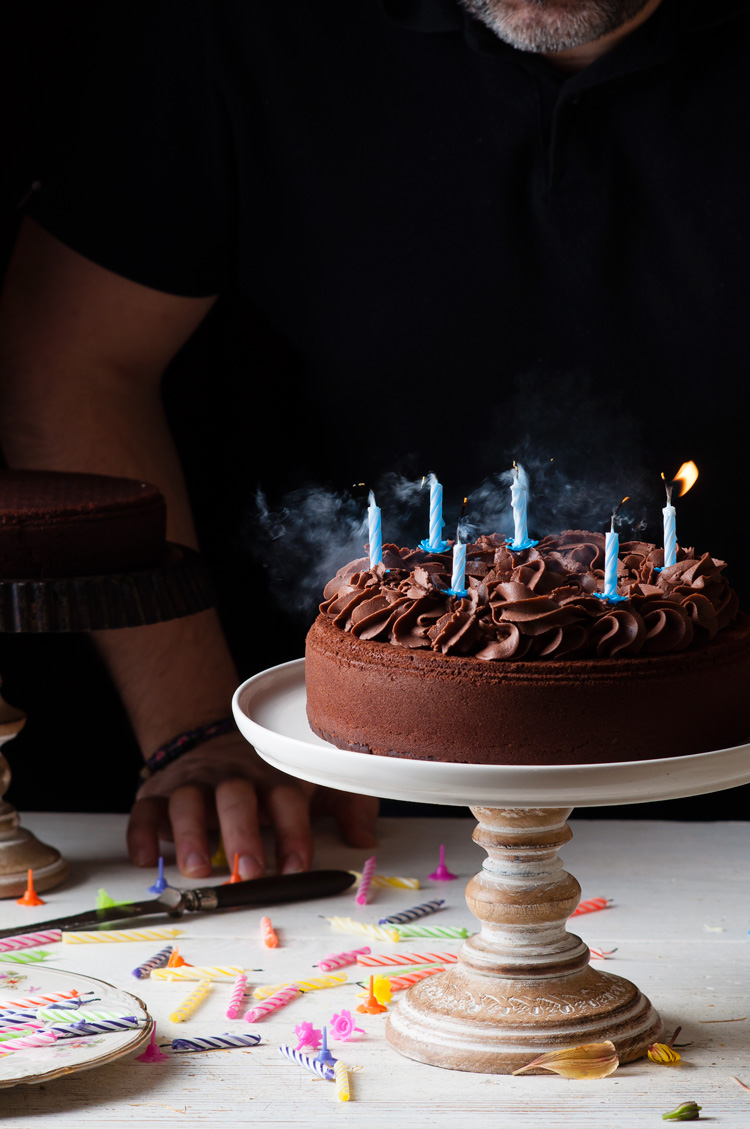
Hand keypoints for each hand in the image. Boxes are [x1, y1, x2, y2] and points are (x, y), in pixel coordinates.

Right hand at [126, 733, 378, 879]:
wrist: (211, 737)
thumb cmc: (269, 776)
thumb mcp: (316, 784)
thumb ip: (347, 805)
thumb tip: (365, 839)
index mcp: (273, 775)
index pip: (286, 798)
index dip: (293, 831)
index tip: (296, 867)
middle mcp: (232, 776)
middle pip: (236, 797)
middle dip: (242, 834)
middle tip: (248, 871)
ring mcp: (193, 782)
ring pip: (188, 801)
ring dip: (191, 834)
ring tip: (198, 869)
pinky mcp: (157, 792)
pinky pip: (144, 808)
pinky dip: (141, 832)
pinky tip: (145, 857)